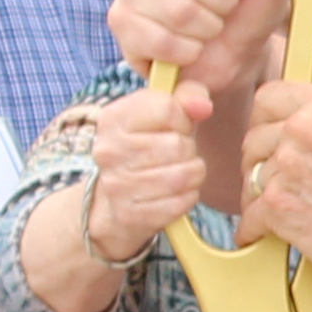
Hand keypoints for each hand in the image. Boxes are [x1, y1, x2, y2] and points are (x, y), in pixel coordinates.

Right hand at [74, 84, 208, 263]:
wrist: (115, 201)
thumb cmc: (147, 149)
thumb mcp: (161, 115)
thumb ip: (186, 97)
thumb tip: (202, 105)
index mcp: (113, 118)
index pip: (168, 109)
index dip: (183, 119)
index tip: (175, 128)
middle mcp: (109, 150)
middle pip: (178, 145)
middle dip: (189, 150)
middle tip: (179, 155)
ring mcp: (117, 185)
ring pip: (182, 176)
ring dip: (193, 174)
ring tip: (182, 172)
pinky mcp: (131, 214)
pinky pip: (181, 202)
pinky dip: (188, 197)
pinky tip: (176, 192)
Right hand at [103, 0, 287, 123]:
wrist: (232, 52)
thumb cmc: (252, 1)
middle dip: (226, 3)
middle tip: (228, 11)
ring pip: (178, 10)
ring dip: (209, 29)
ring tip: (212, 28)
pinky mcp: (121, 20)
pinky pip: (159, 40)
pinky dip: (188, 52)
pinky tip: (193, 48)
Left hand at [237, 76, 311, 293]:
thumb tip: (302, 132)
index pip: (269, 97)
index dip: (264, 122)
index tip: (268, 137)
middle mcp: (304, 127)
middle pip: (254, 139)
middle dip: (260, 162)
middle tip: (275, 180)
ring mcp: (288, 163)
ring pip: (250, 178)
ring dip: (260, 196)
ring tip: (278, 210)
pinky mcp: (277, 203)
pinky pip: (250, 215)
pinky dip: (256, 229)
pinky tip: (265, 233)